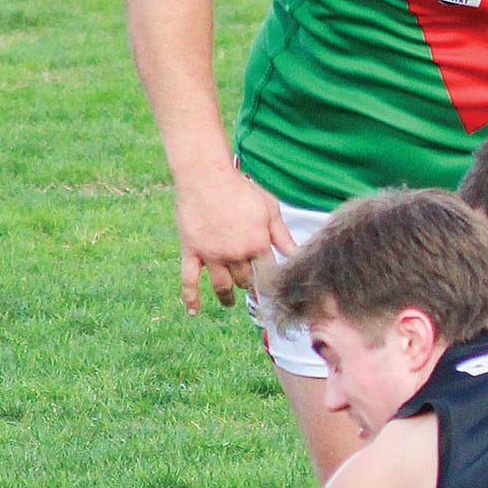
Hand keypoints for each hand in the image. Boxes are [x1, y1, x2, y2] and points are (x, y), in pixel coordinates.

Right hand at [173, 165, 292, 313]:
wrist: (205, 175)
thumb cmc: (241, 188)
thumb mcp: (269, 209)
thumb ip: (282, 235)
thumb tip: (298, 254)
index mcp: (258, 243)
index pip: (269, 274)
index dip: (272, 284)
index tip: (275, 292)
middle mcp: (236, 253)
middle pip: (245, 280)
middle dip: (248, 283)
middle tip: (248, 286)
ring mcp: (212, 255)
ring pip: (222, 286)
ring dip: (227, 297)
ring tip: (230, 302)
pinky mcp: (191, 251)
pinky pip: (189, 281)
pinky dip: (191, 298)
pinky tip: (194, 311)